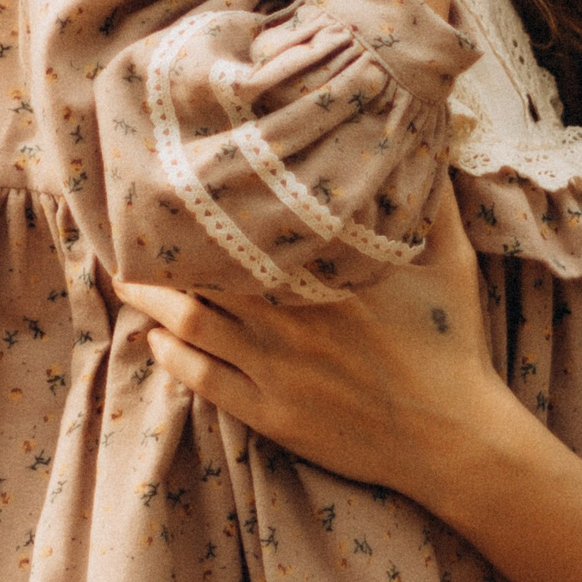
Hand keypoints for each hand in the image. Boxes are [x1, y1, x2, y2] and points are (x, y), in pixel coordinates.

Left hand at [119, 190, 507, 497]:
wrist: (452, 436)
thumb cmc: (452, 343)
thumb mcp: (453, 261)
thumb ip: (434, 201)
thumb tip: (425, 145)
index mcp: (326, 274)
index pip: (244, 232)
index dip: (205, 212)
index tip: (179, 189)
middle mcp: (289, 317)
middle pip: (203, 276)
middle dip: (163, 254)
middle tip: (131, 232)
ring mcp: (275, 368)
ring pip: (189, 325)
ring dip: (151, 302)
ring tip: (127, 281)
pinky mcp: (270, 414)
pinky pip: (202, 379)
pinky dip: (170, 356)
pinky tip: (155, 341)